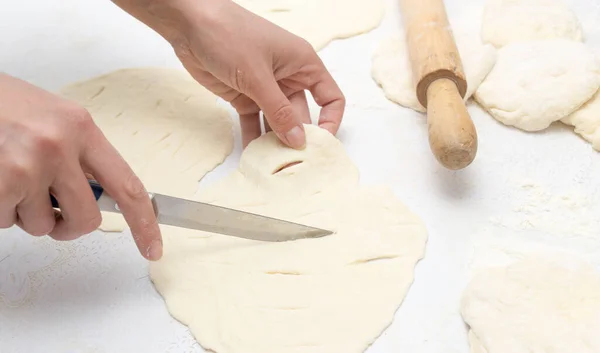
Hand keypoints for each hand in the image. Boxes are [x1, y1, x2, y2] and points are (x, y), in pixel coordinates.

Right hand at [0, 74, 161, 260]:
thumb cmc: (3, 104)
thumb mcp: (54, 118)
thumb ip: (80, 154)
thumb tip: (97, 193)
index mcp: (81, 127)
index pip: (127, 185)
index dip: (144, 222)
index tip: (153, 248)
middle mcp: (59, 147)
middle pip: (87, 219)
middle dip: (68, 226)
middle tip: (50, 212)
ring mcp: (27, 167)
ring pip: (41, 225)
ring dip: (25, 213)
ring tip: (8, 177)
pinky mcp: (1, 184)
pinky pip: (7, 222)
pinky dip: (0, 210)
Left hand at [114, 0, 344, 147]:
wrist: (189, 23)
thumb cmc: (229, 35)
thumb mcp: (258, 76)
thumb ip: (279, 111)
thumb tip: (298, 140)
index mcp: (303, 64)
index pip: (330, 97)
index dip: (330, 121)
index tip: (320, 144)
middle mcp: (288, 77)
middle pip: (302, 115)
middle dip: (298, 138)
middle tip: (292, 163)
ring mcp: (265, 87)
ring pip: (277, 121)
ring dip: (275, 141)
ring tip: (273, 164)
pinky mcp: (244, 95)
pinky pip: (254, 121)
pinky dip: (253, 136)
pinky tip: (253, 155)